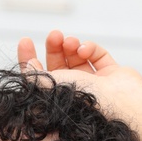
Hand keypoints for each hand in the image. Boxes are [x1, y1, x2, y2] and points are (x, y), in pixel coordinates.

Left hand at [16, 29, 141, 117]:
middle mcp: (75, 92)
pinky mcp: (112, 74)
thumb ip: (33, 76)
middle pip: (59, 64)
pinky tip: (84, 50)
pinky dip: (90, 48)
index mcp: (58, 99)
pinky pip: (98, 55)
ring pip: (77, 57)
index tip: (25, 42)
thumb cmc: (80, 101)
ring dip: (71, 46)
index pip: (39, 77)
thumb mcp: (47, 86)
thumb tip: (27, 65)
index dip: (30, 59)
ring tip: (70, 42)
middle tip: (54, 35)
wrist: (116, 104)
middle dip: (54, 47)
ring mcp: (94, 84)